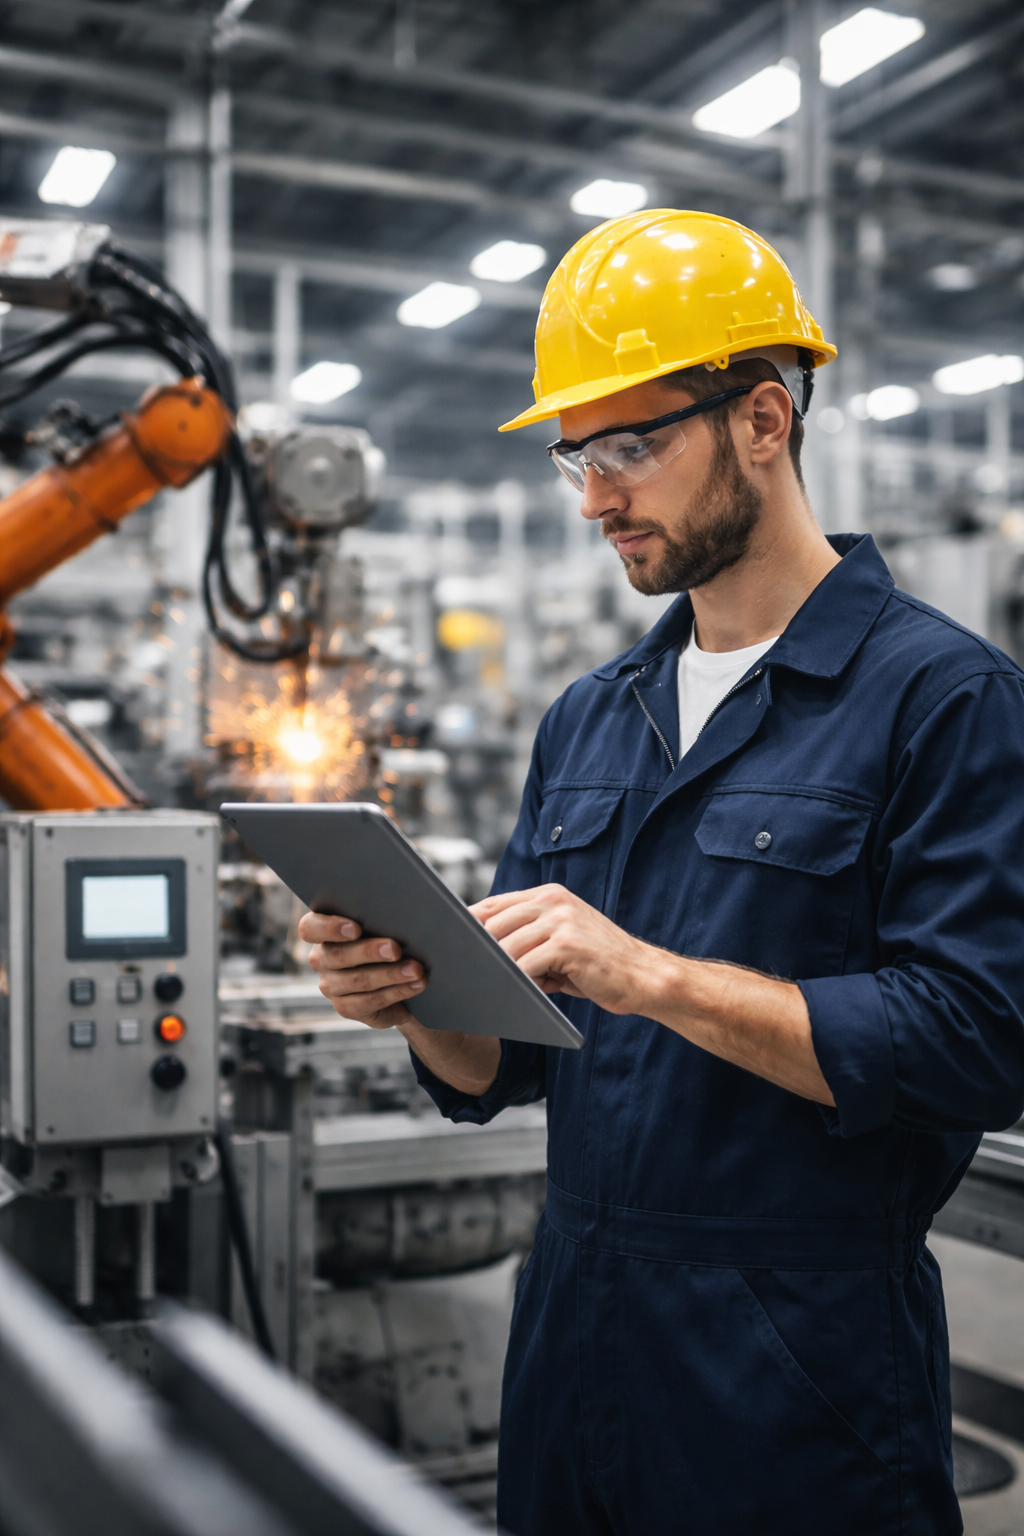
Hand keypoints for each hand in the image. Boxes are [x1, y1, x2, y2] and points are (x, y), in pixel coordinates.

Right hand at [297, 911, 424, 1028]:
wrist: (396, 976)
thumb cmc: (385, 939)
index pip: (310, 928)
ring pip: (358, 980)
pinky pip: (371, 1000)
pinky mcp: (346, 1007)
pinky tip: (416, 984)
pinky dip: (398, 991)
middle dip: (370, 951)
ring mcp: (330, 986)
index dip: (330, 927)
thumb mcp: (379, 926)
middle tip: (396, 949)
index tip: (357, 928)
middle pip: (338, 955)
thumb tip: (401, 914)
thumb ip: (379, 919)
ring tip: (416, 969)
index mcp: (321, 932)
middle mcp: (321, 959)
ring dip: (391, 974)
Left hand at [471, 883, 832, 1104]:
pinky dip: (510, 980)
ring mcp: (561, 918)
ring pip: (504, 944)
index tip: (440, 944)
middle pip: (490, 921)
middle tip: (445, 969)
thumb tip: (479, 959)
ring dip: (485, 968)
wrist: (648, 978)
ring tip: (467, 985)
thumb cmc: (600, 969)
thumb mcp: (559, 949)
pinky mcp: (568, 943)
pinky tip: (500, 994)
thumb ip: (525, 945)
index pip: (491, 906)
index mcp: (548, 896)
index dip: (463, 926)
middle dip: (467, 948)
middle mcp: (552, 900)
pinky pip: (525, 963)